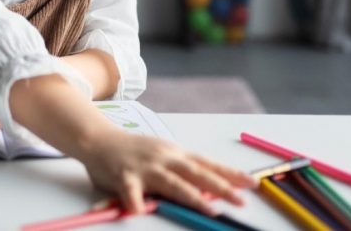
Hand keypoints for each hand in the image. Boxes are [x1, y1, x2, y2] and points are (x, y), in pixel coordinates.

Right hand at [78, 131, 257, 214]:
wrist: (98, 138)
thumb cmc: (133, 151)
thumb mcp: (162, 156)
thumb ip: (182, 172)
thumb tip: (211, 188)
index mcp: (175, 154)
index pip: (207, 165)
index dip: (230, 174)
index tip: (252, 183)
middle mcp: (164, 158)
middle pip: (196, 174)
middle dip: (220, 187)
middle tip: (241, 200)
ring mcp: (145, 167)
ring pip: (172, 182)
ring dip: (192, 196)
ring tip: (209, 209)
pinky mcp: (124, 175)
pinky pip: (131, 191)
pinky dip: (135, 201)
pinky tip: (139, 211)